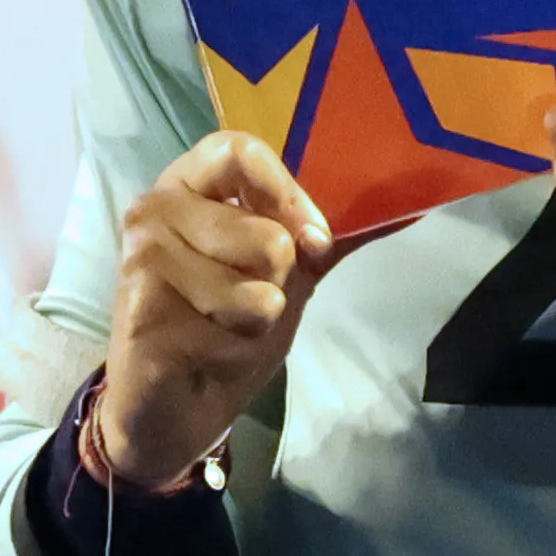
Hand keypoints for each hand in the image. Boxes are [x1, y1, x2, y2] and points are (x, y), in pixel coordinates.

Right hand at [97, 133, 338, 490]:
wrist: (177, 407)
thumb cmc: (230, 326)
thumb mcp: (289, 273)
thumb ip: (331, 234)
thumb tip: (415, 201)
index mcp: (191, 185)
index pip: (240, 148)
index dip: (288, 194)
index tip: (314, 240)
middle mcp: (157, 207)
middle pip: (266, 229)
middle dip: (279, 278)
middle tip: (247, 298)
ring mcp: (142, 253)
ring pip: (257, 278)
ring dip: (259, 316)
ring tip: (224, 325)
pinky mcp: (140, 303)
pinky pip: (232, 315)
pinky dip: (236, 343)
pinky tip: (205, 348)